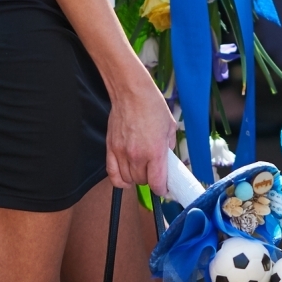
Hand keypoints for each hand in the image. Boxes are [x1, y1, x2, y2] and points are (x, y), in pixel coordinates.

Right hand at [106, 68, 176, 193]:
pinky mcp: (111, 148)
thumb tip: (168, 160)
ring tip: (141, 169)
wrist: (131, 92)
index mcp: (155, 151)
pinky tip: (126, 178)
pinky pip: (113, 174)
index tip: (164, 188)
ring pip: (128, 180)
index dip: (162, 189)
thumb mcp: (170, 126)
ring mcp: (122, 153)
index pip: (157, 184)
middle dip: (150, 179)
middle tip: (153, 171)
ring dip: (136, 178)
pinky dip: (120, 180)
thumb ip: (170, 147)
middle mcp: (138, 156)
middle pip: (142, 182)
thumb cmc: (152, 105)